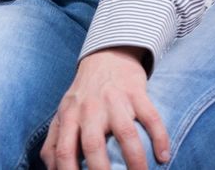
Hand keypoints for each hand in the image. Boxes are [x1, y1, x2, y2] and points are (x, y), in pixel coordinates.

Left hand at [41, 47, 170, 169]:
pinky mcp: (136, 93)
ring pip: (125, 134)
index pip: (62, 151)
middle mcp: (89, 109)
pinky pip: (151, 117)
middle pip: (92, 145)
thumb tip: (51, 169)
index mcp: (68, 116)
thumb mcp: (63, 113)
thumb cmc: (83, 95)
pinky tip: (163, 156)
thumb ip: (54, 140)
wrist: (106, 56)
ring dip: (135, 161)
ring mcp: (114, 100)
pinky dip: (160, 138)